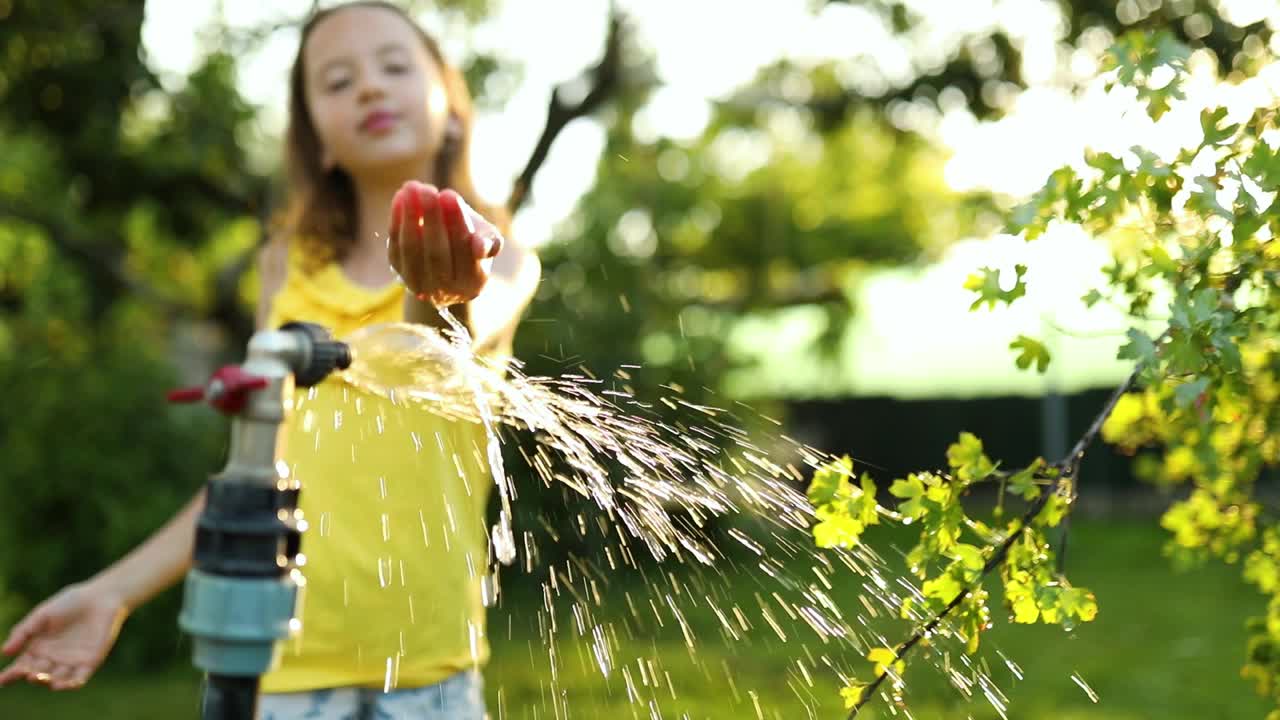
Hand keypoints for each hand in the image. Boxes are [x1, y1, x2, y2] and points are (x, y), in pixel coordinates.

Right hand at [0, 582, 128, 689]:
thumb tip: (4, 652)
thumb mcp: (41, 615)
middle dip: (32, 675)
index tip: (1, 680)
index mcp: (37, 649)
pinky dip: (71, 684)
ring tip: (42, 677)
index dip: (10, 675)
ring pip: (57, 679)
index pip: (21, 666)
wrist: (100, 597)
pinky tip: (61, 684)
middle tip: (29, 673)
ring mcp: (71, 662)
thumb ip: (23, 632)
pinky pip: (79, 678)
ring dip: (49, 681)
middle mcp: (52, 659)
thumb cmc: (69, 603)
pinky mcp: (90, 662)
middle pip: (38, 674)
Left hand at [389, 182, 503, 307]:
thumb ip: (490, 241)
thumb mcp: (487, 239)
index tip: (450, 194)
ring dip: (410, 216)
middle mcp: (446, 290)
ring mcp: (419, 284)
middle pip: (437, 253)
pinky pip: (396, 245)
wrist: (447, 259)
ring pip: (412, 250)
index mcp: (473, 282)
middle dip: (432, 218)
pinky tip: (400, 197)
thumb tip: (479, 246)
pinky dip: (397, 220)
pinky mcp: (399, 272)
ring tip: (412, 187)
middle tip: (429, 190)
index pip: (466, 253)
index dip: (457, 224)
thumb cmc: (472, 242)